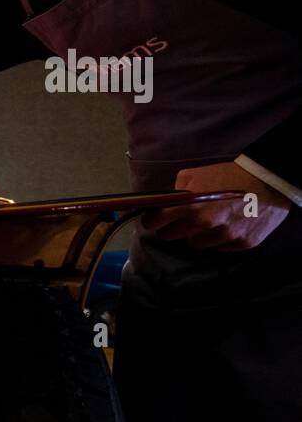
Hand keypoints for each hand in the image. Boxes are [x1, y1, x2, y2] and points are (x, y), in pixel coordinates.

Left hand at [141, 161, 292, 250]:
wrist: (270, 181)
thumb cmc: (230, 175)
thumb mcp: (196, 174)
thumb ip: (176, 190)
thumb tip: (162, 202)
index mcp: (190, 206)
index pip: (155, 224)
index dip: (152, 221)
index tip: (153, 220)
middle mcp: (205, 224)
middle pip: (171, 237)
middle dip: (172, 228)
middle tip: (181, 220)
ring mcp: (224, 236)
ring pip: (195, 244)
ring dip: (197, 235)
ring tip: (209, 221)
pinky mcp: (241, 244)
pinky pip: (218, 247)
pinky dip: (218, 239)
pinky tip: (226, 225)